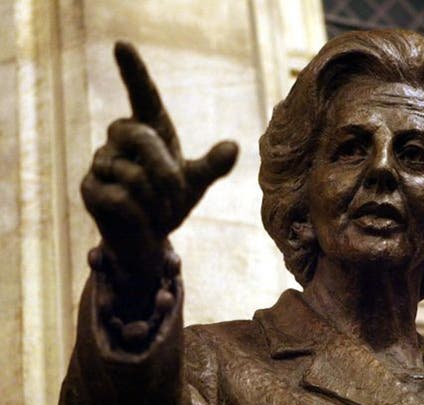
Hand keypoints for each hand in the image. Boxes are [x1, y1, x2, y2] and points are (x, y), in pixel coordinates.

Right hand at [81, 41, 236, 274]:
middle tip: (178, 195)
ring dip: (158, 200)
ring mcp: (101, 163)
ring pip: (134, 174)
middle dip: (166, 171)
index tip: (122, 45)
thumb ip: (212, 165)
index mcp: (148, 130)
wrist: (147, 239)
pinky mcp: (89, 190)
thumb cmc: (168, 202)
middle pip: (141, 136)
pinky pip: (121, 198)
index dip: (133, 71)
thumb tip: (233, 147)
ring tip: (159, 211)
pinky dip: (142, 214)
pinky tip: (142, 220)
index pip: (142, 95)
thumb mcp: (195, 183)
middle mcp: (119, 140)